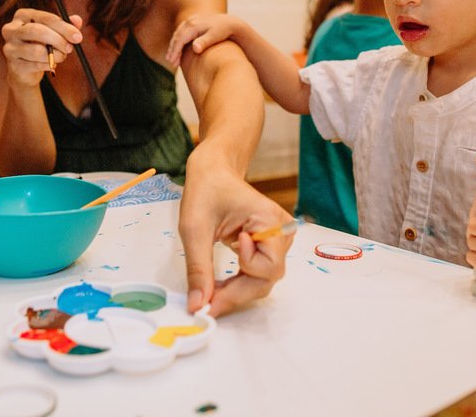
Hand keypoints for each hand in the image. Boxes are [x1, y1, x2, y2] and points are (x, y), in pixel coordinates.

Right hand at [0, 8, 79, 85]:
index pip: (46, 19)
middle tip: (70, 48)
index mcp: (23, 15)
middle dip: (58, 40)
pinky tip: (51, 64)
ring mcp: (10, 47)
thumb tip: (77, 20)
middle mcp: (11, 29)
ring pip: (36, 51)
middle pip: (38, 31)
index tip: (78, 37)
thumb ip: (66, 25)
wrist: (26, 69)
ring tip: (61, 56)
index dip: (64, 28)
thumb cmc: (41, 44)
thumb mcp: (54, 32)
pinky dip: (48, 65)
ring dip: (55, 55)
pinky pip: (35, 65)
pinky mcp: (13, 65)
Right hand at [165, 14, 241, 66]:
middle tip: (171, 62)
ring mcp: (191, 19)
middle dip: (173, 50)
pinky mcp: (193, 21)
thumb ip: (204, 42)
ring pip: (178, 34)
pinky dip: (179, 40)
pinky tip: (178, 48)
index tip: (173, 61)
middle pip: (177, 37)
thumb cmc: (222, 31)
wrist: (230, 22)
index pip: (180, 40)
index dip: (175, 51)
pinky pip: (182, 31)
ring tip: (172, 57)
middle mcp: (190, 20)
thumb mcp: (214, 37)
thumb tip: (195, 49)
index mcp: (193, 25)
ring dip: (174, 45)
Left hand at [178, 151, 290, 316]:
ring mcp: (277, 238)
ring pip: (262, 278)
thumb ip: (199, 269)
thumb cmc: (206, 190)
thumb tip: (199, 304)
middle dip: (237, 293)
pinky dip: (239, 282)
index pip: (269, 266)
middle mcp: (281, 230)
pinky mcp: (269, 243)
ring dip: (237, 289)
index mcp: (269, 220)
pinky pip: (258, 272)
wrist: (212, 171)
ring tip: (210, 291)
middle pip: (267, 277)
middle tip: (207, 304)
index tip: (213, 285)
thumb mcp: (194, 229)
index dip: (243, 279)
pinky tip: (219, 284)